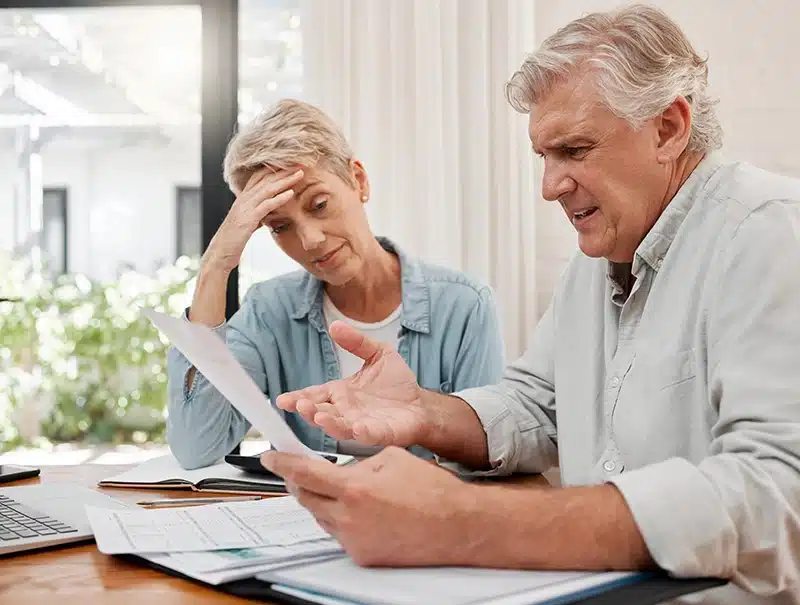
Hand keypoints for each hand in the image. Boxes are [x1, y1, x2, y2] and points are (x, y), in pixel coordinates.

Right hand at [205, 168, 303, 272]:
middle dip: (284, 170)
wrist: (219, 253)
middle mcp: (243, 199)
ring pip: (267, 189)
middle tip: (300, 164)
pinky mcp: (248, 219)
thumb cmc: (233, 240)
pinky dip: (279, 198)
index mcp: (243, 198)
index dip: (275, 169)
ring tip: (300, 174)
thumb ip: (256, 215)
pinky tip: (290, 194)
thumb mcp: (246, 223)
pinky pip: (266, 205)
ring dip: (285, 181)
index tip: (291, 165)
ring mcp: (245, 208)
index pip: (260, 177)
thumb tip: (267, 212)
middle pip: (266, 179)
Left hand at [261, 447, 480, 565]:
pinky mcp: (362, 556)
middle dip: (298, 481)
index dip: (281, 463)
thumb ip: (358, 461)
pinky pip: (339, 533)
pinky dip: (342, 518)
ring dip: (324, 500)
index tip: (269, 455)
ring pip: (322, 516)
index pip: (302, 473)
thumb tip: (341, 466)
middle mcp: (348, 517)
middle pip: (305, 497)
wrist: (457, 525)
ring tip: (349, 489)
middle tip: (301, 469)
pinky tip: (364, 510)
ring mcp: (353, 540)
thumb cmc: (431, 489)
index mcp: (353, 488)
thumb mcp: (390, 457)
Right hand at [276, 321, 430, 446]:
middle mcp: (346, 411)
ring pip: (338, 427)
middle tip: (300, 405)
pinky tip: (355, 427)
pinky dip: (360, 433)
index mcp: (341, 393)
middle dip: (308, 411)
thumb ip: (357, 342)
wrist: (422, 403)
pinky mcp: (380, 434)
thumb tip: (336, 326)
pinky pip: (367, 435)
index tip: (283, 400)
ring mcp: (361, 424)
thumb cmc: (397, 384)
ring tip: (319, 416)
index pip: (314, 395)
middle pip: (320, 413)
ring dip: (327, 423)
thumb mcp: (377, 354)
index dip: (298, 398)